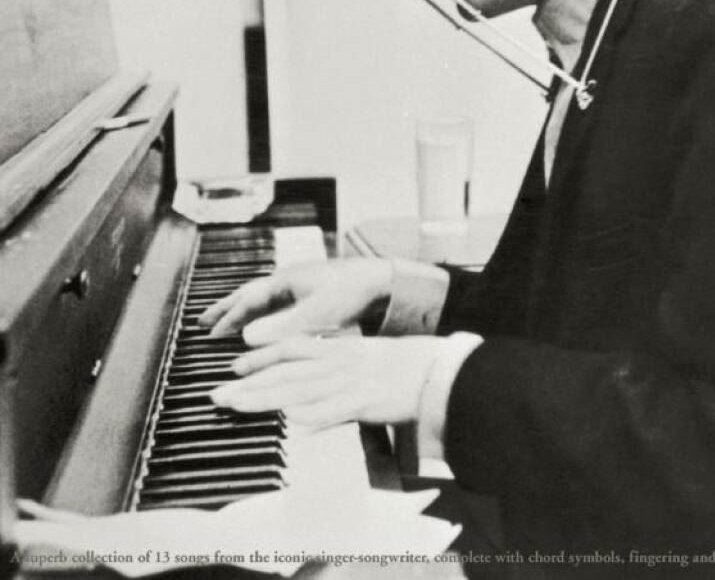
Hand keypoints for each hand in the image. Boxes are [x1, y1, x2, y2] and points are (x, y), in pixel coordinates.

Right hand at [198, 258, 392, 343]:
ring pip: (263, 298)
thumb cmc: (353, 293)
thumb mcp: (316, 313)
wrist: (383, 281)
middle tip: (202, 321)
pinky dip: (263, 314)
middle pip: (250, 293)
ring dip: (243, 311)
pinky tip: (264, 326)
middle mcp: (289, 279)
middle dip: (226, 308)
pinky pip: (278, 304)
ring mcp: (300, 285)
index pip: (248, 299)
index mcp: (285, 279)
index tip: (210, 335)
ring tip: (227, 323)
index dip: (228, 318)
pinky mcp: (313, 294)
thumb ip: (282, 327)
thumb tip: (246, 337)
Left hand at [210, 335, 442, 427]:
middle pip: (286, 372)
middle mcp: (338, 363)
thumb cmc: (404, 366)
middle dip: (249, 383)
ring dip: (265, 398)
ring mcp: (350, 382)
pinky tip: (291, 423)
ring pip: (300, 389)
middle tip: (218, 394)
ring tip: (237, 406)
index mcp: (338, 350)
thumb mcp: (364, 358)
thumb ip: (336, 365)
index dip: (261, 357)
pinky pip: (335, 410)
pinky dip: (313, 416)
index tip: (235, 367)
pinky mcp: (365, 402)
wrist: (436, 369)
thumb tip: (313, 381)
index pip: (291, 349)